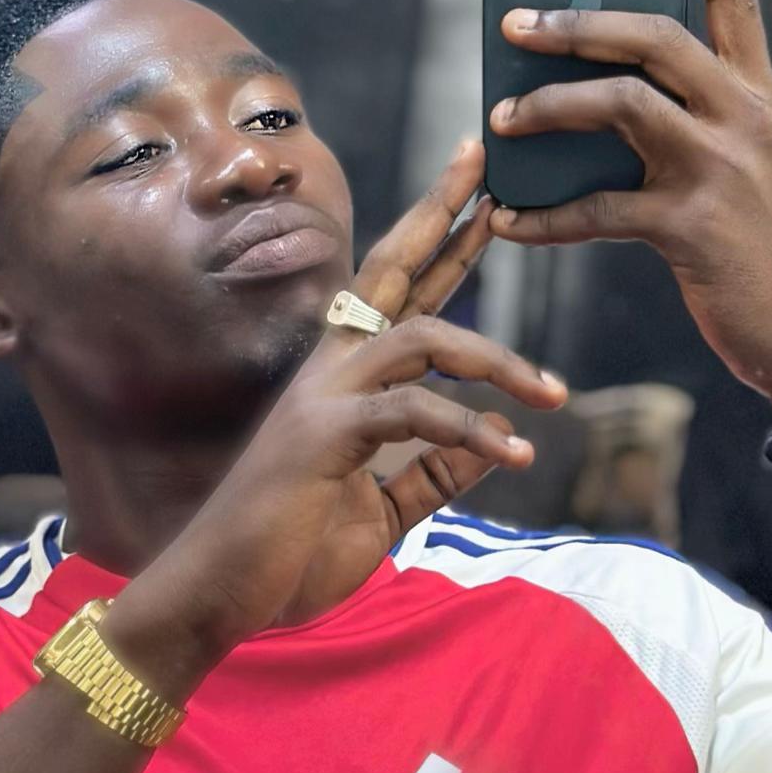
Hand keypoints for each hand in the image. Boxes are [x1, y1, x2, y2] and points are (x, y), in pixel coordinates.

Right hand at [115, 142, 564, 691]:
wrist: (217, 596)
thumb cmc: (289, 552)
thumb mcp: (381, 511)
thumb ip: (432, 473)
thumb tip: (498, 441)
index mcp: (343, 378)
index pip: (398, 292)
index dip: (439, 241)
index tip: (484, 197)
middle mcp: (331, 368)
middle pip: (394, 270)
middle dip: (443, 218)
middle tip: (493, 176)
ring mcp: (324, 394)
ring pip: (424, 336)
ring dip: (497, 359)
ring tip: (554, 393)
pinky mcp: (324, 433)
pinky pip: (413, 410)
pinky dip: (471, 430)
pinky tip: (514, 456)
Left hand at [487, 0, 771, 421]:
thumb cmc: (765, 252)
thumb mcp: (747, 171)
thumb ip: (692, 123)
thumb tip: (600, 89)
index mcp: (760, 97)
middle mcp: (745, 118)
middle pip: (654, 36)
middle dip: (577, 21)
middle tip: (516, 22)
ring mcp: (721, 170)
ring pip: (620, 105)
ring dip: (548, 106)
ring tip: (500, 119)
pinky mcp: (691, 227)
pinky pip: (597, 208)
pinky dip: (544, 216)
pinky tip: (510, 222)